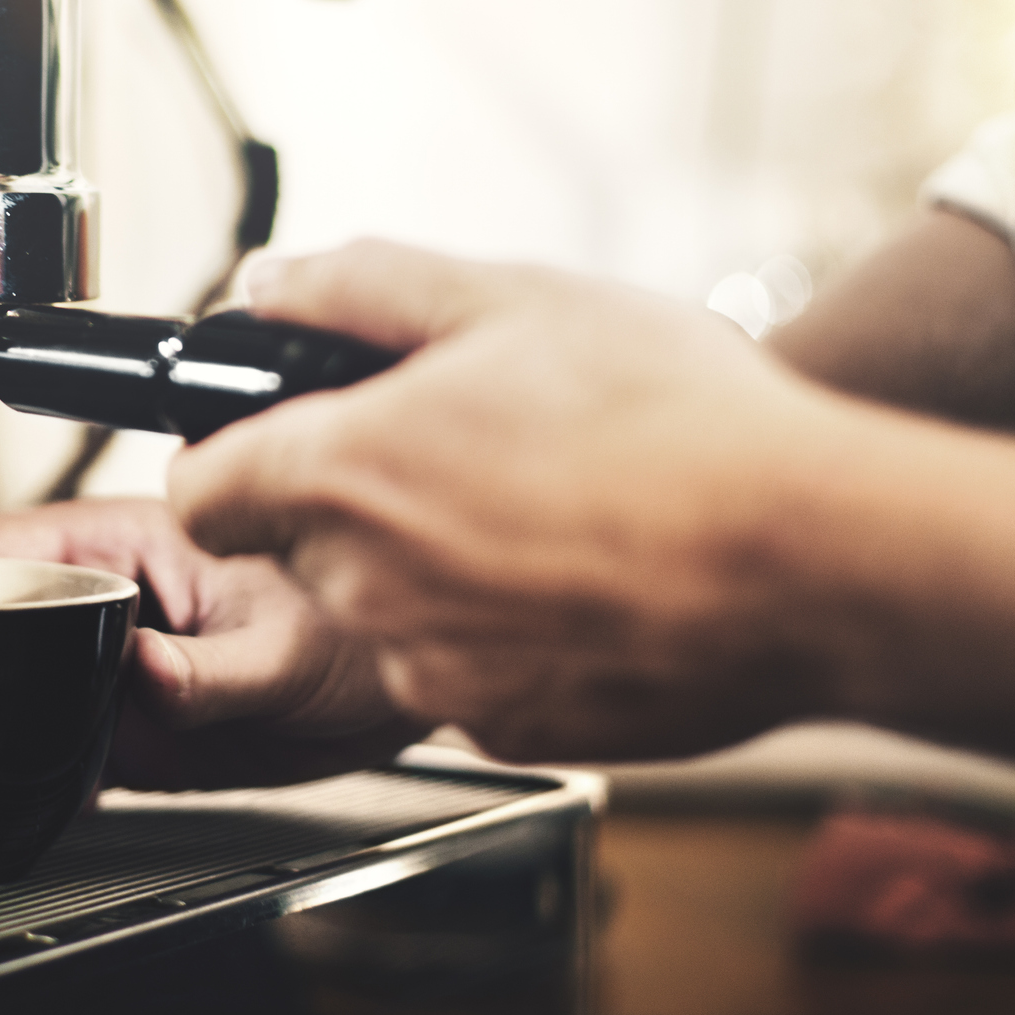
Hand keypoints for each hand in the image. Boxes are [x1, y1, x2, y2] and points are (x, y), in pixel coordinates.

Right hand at [0, 499, 428, 789]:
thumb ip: (205, 672)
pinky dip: (39, 774)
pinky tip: (32, 797)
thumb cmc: (360, 630)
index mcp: (129, 546)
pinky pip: (61, 748)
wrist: (401, 693)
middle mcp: (110, 603)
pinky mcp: (132, 728)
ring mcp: (115, 667)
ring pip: (18, 689)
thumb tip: (139, 675)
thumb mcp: (284, 650)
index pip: (0, 546)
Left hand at [170, 239, 859, 764]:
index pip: (202, 488)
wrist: (812, 558)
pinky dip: (506, 633)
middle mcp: (369, 588)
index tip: (278, 437)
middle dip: (361, 500)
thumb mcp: (515, 298)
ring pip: (392, 614)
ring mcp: (436, 673)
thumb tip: (275, 285)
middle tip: (469, 447)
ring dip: (439, 568)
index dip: (233, 454)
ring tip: (552, 509)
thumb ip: (363, 286)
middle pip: (303, 548)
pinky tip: (588, 578)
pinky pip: (471, 672)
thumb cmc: (677, 425)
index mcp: (347, 474)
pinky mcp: (508, 729)